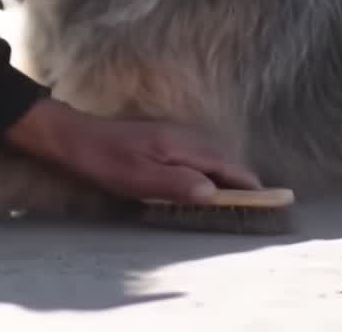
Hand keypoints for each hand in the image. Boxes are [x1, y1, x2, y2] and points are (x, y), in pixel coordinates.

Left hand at [5, 97, 260, 202]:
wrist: (70, 137)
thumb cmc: (101, 159)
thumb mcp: (137, 178)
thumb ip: (176, 184)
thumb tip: (212, 192)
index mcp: (180, 146)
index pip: (224, 165)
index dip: (247, 183)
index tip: (270, 199)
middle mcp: (181, 137)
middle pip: (221, 159)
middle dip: (241, 180)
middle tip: (257, 204)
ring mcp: (170, 137)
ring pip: (208, 157)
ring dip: (224, 176)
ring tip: (237, 198)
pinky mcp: (160, 142)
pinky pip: (194, 157)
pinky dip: (206, 171)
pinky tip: (201, 184)